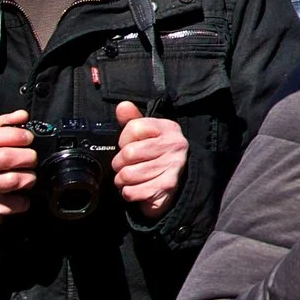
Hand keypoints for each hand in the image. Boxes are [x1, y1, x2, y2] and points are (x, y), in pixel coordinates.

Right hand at [0, 110, 34, 235]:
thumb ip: (1, 127)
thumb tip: (22, 115)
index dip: (13, 134)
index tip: (28, 138)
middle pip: (5, 157)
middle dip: (28, 157)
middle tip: (31, 159)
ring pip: (14, 180)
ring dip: (29, 178)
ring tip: (27, 178)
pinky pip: (16, 202)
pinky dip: (24, 200)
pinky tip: (18, 197)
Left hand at [111, 102, 187, 217]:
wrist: (180, 181)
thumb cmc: (158, 155)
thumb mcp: (148, 134)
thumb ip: (133, 120)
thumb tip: (122, 106)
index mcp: (168, 128)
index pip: (133, 128)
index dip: (123, 139)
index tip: (129, 145)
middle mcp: (174, 145)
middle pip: (128, 153)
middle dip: (119, 163)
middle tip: (126, 165)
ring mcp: (172, 167)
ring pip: (127, 174)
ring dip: (122, 180)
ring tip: (131, 178)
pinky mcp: (166, 187)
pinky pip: (131, 191)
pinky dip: (128, 192)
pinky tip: (138, 188)